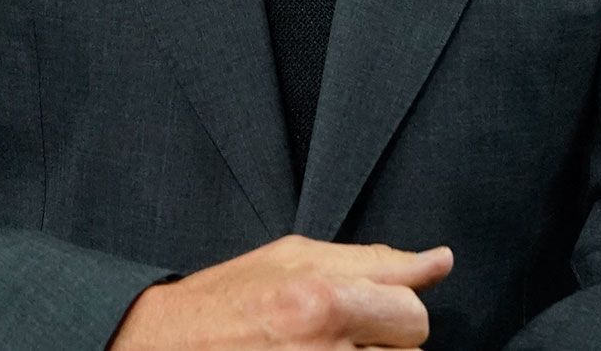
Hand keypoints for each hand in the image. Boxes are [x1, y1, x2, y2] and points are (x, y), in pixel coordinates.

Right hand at [110, 235, 452, 349]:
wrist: (163, 347)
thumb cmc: (226, 300)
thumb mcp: (293, 259)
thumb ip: (371, 262)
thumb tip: (438, 262)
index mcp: (324, 298)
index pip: (411, 309)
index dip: (395, 309)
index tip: (379, 311)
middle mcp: (326, 346)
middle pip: (410, 349)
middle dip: (386, 338)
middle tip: (343, 332)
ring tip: (324, 349)